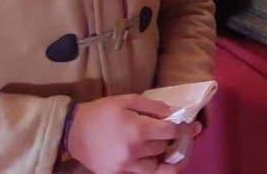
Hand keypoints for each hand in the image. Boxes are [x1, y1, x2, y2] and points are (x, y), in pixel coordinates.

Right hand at [66, 94, 180, 173]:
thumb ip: (152, 106)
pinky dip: (150, 168)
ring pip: (156, 167)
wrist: (73, 130)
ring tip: (170, 151)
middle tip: (177, 134)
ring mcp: (125, 166)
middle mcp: (134, 151)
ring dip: (164, 158)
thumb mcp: (126, 100)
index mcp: (138, 130)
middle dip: (172, 140)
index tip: (193, 126)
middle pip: (164, 148)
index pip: (171, 132)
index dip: (185, 129)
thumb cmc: (101, 111)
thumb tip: (173, 113)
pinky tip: (153, 159)